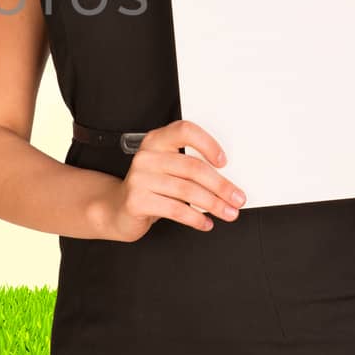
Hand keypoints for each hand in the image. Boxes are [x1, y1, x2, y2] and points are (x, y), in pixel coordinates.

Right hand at [99, 119, 248, 242]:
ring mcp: (139, 178)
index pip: (185, 131)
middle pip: (192, 167)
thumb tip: (227, 182)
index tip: (224, 161)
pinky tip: (205, 223)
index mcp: (156, 141)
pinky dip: (196, 219)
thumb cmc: (151, 188)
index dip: (207, 144)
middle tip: (237, 198)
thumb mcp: (167, 170)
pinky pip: (175, 210)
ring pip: (187, 191)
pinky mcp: (137, 200)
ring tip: (227, 213)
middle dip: (221, 186)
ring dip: (213, 205)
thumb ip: (189, 167)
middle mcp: (147, 156)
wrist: (118, 208)